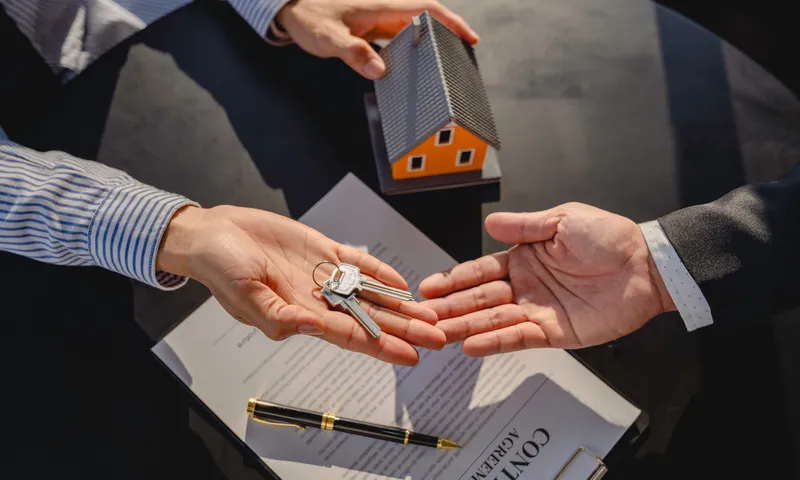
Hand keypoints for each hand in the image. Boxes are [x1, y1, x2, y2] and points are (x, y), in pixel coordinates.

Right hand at [157, 205, 442, 365]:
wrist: (214, 233)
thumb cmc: (221, 269)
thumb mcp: (246, 297)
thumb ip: (280, 316)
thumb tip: (313, 327)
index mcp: (302, 316)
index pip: (352, 336)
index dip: (383, 346)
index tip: (412, 356)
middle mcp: (319, 299)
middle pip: (371, 318)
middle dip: (404, 329)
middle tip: (437, 337)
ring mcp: (322, 275)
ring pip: (370, 293)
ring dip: (399, 304)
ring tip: (428, 314)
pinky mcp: (321, 250)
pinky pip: (356, 263)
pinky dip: (378, 271)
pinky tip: (399, 281)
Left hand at [277, 0, 478, 79]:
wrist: (292, 9)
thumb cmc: (309, 18)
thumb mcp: (329, 38)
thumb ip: (354, 53)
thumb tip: (380, 71)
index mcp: (382, 8)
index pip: (427, 9)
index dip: (452, 22)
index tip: (469, 38)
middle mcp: (385, 11)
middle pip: (428, 18)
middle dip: (451, 33)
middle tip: (466, 54)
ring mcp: (380, 20)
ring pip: (416, 28)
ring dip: (434, 41)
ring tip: (447, 62)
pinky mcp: (373, 29)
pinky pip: (401, 36)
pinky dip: (414, 48)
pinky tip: (414, 65)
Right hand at [419, 203, 675, 356]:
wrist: (647, 266)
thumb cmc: (610, 237)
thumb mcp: (562, 220)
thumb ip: (524, 227)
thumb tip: (490, 224)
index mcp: (524, 257)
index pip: (480, 271)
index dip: (454, 279)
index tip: (428, 287)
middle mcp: (526, 285)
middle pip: (480, 299)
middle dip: (451, 307)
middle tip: (423, 316)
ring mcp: (538, 310)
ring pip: (493, 320)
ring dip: (465, 327)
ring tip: (438, 334)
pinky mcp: (554, 332)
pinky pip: (518, 337)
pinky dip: (494, 342)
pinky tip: (471, 346)